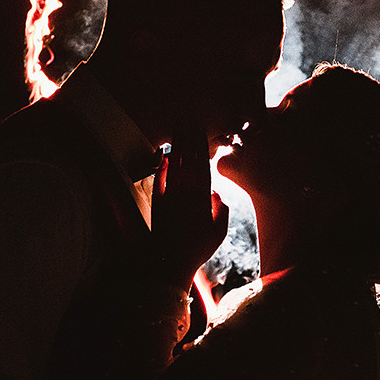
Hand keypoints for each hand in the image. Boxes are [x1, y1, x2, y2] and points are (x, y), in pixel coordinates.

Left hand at [151, 119, 228, 287]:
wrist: (172, 263)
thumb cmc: (198, 249)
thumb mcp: (218, 232)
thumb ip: (221, 211)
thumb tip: (216, 194)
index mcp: (203, 198)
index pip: (203, 164)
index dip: (201, 145)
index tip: (200, 129)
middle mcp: (187, 194)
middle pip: (188, 158)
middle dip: (188, 136)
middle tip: (187, 117)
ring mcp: (171, 197)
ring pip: (175, 165)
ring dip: (176, 144)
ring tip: (176, 127)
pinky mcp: (157, 204)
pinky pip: (160, 180)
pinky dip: (162, 167)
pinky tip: (163, 154)